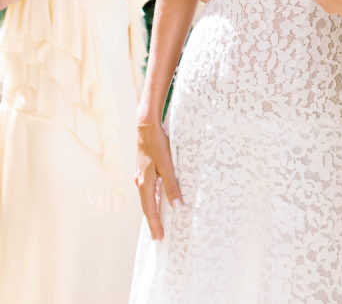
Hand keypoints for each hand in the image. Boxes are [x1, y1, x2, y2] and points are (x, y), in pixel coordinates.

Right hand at [135, 122, 182, 240]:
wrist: (146, 127)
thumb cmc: (157, 145)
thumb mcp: (167, 165)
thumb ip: (172, 186)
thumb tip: (177, 207)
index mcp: (145, 184)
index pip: (150, 210)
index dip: (156, 225)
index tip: (159, 238)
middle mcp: (140, 182)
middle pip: (147, 207)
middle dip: (153, 222)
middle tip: (158, 236)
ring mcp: (141, 176)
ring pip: (147, 198)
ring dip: (152, 211)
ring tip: (158, 222)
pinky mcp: (143, 169)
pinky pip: (148, 190)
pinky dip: (152, 199)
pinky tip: (158, 200)